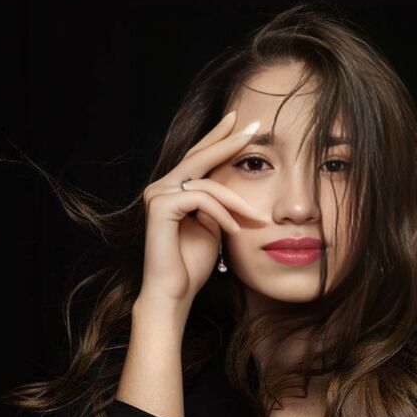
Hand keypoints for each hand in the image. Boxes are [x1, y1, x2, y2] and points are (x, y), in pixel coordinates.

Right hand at [138, 110, 269, 309]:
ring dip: (237, 201)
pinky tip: (235, 231)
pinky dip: (222, 214)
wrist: (175, 293)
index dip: (218, 138)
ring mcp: (158, 195)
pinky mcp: (160, 207)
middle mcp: (161, 187)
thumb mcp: (213, 227)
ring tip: (258, 220)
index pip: (198, 158)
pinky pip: (201, 199)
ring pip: (206, 183)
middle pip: (199, 156)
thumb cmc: (192, 265)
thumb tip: (234, 188)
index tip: (242, 124)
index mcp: (173, 189)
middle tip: (253, 127)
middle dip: (228, 141)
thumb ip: (218, 204)